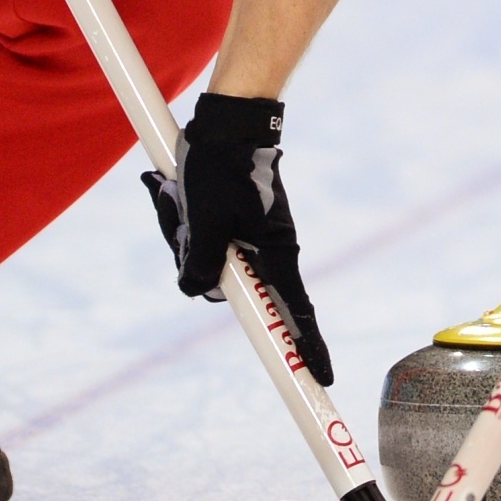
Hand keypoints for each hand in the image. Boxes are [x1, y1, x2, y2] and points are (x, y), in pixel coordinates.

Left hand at [141, 91, 333, 384]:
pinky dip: (188, 222)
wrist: (228, 120)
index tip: (323, 381)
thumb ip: (200, 263)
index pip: (296, 313)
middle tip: (182, 220)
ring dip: (187, 236)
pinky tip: (178, 192)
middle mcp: (269, 249)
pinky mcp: (237, 220)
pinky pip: (208, 239)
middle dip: (199, 263)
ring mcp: (253, 235)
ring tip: (178, 196)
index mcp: (276, 253)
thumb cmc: (221, 167)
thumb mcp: (204, 221)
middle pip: (233, 286)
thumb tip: (197, 289)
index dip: (307, 349)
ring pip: (213, 260)